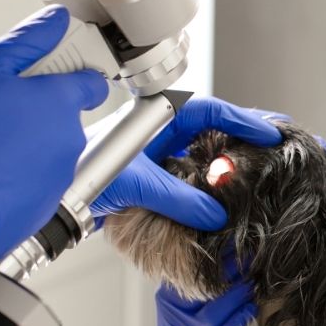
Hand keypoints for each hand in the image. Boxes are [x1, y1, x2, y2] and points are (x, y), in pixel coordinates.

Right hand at [0, 6, 108, 265]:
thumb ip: (26, 43)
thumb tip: (55, 23)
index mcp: (60, 101)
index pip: (92, 80)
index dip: (74, 72)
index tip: (54, 70)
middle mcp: (70, 136)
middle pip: (63, 113)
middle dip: (37, 108)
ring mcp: (62, 171)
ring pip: (49, 146)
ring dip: (26, 140)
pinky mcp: (48, 200)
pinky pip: (38, 176)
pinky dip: (20, 171)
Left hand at [91, 97, 284, 229]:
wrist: (55, 198)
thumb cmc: (82, 175)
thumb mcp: (140, 185)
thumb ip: (182, 200)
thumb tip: (216, 214)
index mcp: (154, 118)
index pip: (209, 111)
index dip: (243, 121)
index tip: (270, 135)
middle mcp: (156, 130)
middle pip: (210, 127)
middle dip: (241, 137)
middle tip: (270, 148)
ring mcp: (152, 151)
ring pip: (199, 150)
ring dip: (224, 161)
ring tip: (252, 169)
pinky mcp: (149, 172)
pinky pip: (188, 171)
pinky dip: (206, 180)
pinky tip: (219, 192)